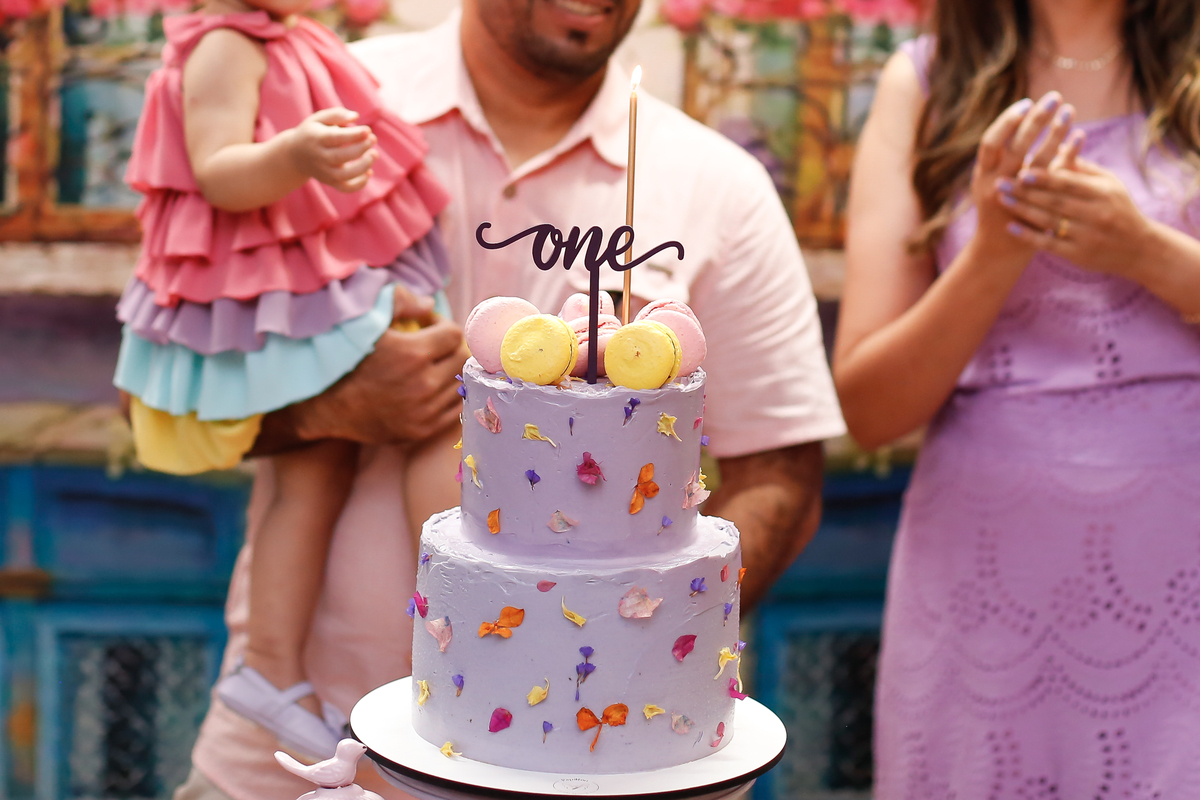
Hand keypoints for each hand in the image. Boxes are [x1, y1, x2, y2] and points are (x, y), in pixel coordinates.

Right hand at [283, 285, 467, 445]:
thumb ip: (400, 302)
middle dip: (450, 348)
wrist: (323, 406)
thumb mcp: (365, 320)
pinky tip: (430, 388)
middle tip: (434, 346)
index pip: (454, 335)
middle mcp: (423, 385)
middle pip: (461, 360)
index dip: (442, 325)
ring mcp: (424, 411)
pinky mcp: (421, 430)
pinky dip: (447, 397)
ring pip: (460, 386)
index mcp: (412, 354)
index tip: (427, 326)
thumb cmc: (345, 358)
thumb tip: (430, 303)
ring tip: (432, 367)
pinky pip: (453, 411)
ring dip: (451, 373)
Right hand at [285, 107, 377, 192]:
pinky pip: (345, 188)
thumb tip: (356, 116)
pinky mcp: (330, 182)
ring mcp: (325, 172)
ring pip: (345, 176)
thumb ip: (337, 114)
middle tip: (373, 139)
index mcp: (317, 139)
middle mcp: (320, 157)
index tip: (368, 130)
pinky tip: (369, 172)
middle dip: (361, 148)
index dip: (354, 135)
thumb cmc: (312, 133)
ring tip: (374, 154)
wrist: (294, 156)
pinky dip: (359, 184)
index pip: (337, 138)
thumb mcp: (319, 119)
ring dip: (363, 166)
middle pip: (342, 156)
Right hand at [969, 92, 1074, 258]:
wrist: (1002, 248)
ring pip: (1038, 162)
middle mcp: (996, 186)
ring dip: (1055, 134)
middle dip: (1035, 122)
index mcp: (982, 175)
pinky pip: (1056, 178)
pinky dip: (1069, 154)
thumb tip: (1025, 116)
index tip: (1026, 104)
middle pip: (1015, 148)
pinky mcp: (1037, 206)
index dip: (1006, 123)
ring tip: (1070, 111)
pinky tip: (1081, 136)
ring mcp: (1017, 199)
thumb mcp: (995, 179)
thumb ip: (1006, 156)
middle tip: (1053, 98)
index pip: (990, 143)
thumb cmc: (999, 205)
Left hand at [996, 157, 1155, 277]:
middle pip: (1054, 201)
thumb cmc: (1119, 209)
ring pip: (1048, 221)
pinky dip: (1028, 235)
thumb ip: (1082, 168)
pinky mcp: (1078, 255)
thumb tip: (1058, 143)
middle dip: (1025, 192)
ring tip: (1000, 199)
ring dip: (1022, 210)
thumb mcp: (1109, 184)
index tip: (1020, 170)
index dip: (1044, 177)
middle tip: (1000, 183)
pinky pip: (1048, 243)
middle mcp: (1096, 214)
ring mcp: (1086, 236)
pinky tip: (1010, 227)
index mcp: (1103, 193)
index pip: (1068, 183)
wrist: (1139, 249)